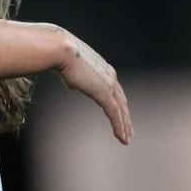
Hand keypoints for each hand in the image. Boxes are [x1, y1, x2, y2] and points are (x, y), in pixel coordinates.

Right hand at [53, 28, 132, 143]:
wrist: (62, 51)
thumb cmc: (61, 57)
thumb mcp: (70, 70)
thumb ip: (75, 79)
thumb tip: (73, 85)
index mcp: (104, 70)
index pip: (115, 92)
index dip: (119, 105)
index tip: (121, 115)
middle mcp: (110, 77)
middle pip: (122, 102)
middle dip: (126, 117)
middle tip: (129, 130)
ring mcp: (109, 85)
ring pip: (121, 110)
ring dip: (124, 126)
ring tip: (126, 139)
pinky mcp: (104, 93)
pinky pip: (114, 114)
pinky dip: (119, 127)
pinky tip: (121, 138)